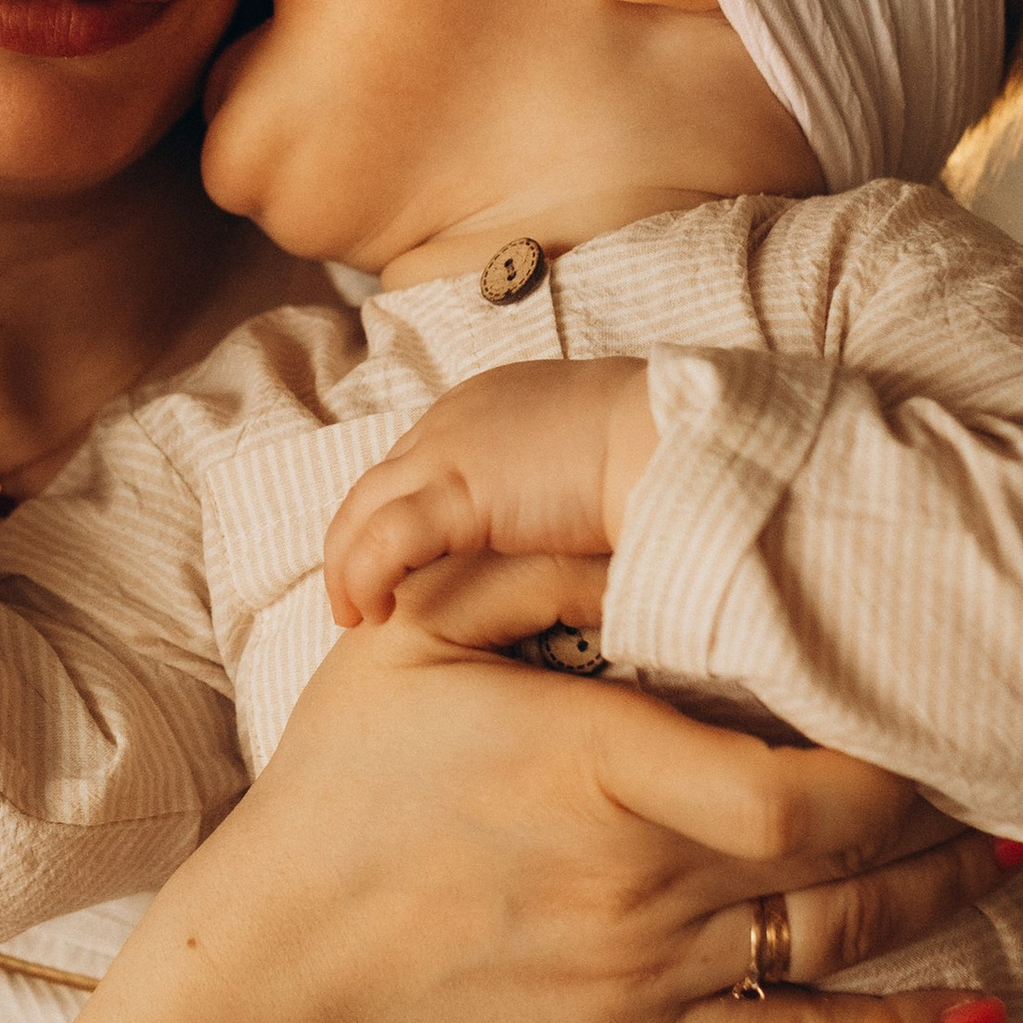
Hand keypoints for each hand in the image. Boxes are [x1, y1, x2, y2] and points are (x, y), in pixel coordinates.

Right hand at [225, 547, 1008, 1022]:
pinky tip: (973, 1017)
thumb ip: (527, 575)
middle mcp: (644, 888)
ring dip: (940, 905)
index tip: (941, 708)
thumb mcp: (411, 640)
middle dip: (945, 819)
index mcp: (603, 776)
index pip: (798, 790)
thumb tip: (634, 523)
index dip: (892, 764)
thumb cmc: (348, 778)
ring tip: (1014, 856)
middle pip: (845, 865)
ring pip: (836, 948)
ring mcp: (648, 977)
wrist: (287, 959)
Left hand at [323, 360, 658, 623]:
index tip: (397, 561)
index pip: (419, 460)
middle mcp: (456, 419)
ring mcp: (450, 451)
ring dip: (348, 566)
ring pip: (365, 511)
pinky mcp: (457, 493)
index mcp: (487, 406)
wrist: (673, 440)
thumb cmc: (657, 452)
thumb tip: (572, 521)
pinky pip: (384, 541)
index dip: (398, 513)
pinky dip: (366, 578)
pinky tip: (373, 614)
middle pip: (379, 483)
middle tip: (354, 596)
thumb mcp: (595, 456)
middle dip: (356, 540)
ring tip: (354, 615)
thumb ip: (561, 481)